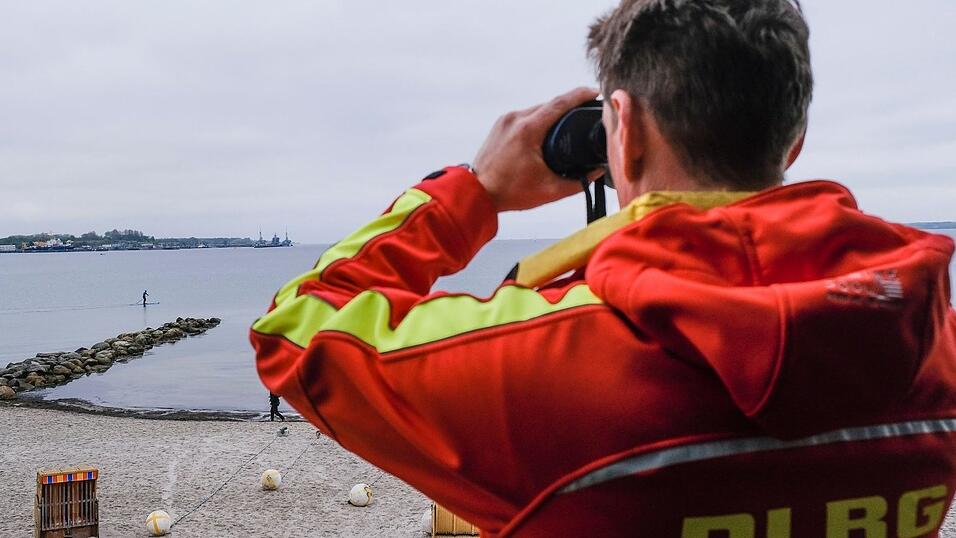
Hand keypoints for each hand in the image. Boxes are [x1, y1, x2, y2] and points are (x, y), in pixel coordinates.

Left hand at [474, 87, 599, 211]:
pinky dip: (538, 120)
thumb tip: (597, 171)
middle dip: (569, 106)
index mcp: (528, 130)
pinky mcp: (500, 125)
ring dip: (552, 114)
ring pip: (536, 109)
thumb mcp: (550, 190)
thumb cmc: (509, 193)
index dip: (581, 95)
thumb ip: (578, 181)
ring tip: (568, 124)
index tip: (595, 92)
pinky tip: (546, 131)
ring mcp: (505, 120)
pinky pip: (525, 116)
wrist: (477, 194)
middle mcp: (515, 119)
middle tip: (586, 112)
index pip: (560, 103)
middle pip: (550, 104)